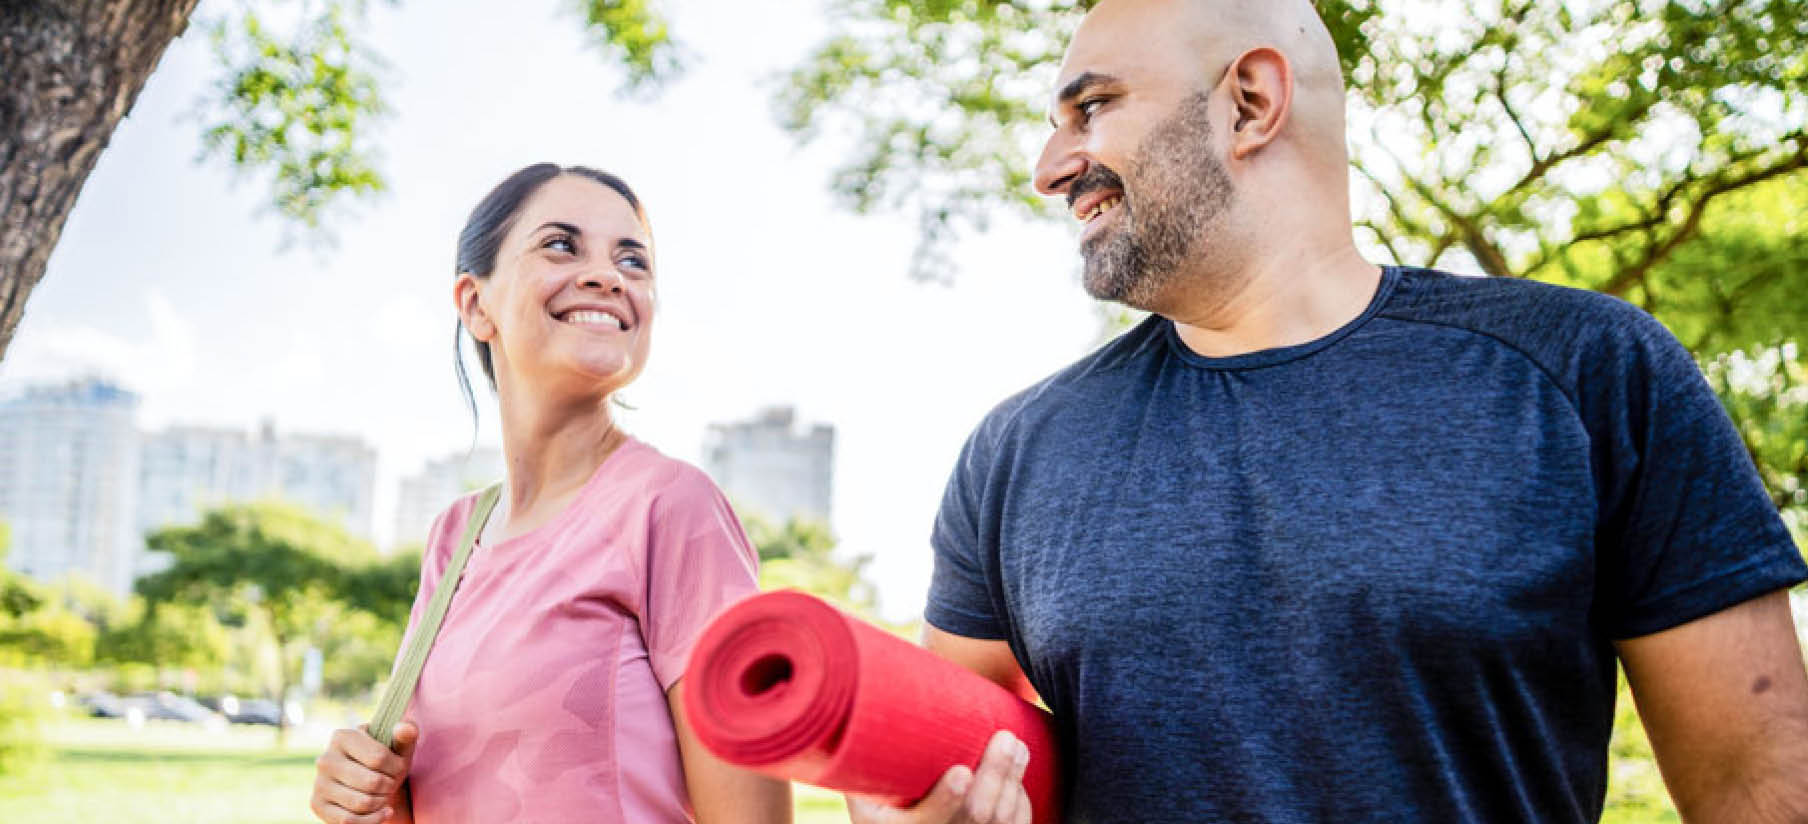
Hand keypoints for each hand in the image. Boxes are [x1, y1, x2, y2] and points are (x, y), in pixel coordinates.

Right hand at [310, 722, 417, 823]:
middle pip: (372, 782)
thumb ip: (406, 734)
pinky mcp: (317, 805)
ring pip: (362, 803)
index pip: (378, 757)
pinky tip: (383, 812)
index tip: (398, 767)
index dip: (396, 767)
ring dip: (382, 803)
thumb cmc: (386, 761)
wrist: (369, 783)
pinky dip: (373, 820)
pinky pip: (349, 821)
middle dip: (389, 786)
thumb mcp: (399, 747)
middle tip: (390, 784)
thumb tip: (405, 728)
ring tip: (384, 795)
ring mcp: (319, 783)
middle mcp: (325, 759)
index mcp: (342, 737)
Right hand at [847, 730, 1032, 823]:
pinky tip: (1016, 775)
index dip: (946, 799)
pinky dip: (1020, 800)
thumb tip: (858, 719)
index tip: (961, 772)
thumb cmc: (883, 819)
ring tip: (1016, 746)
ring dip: (1013, 780)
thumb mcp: (865, 803)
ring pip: (1001, 821)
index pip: (929, 821)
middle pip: (975, 814)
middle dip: (995, 776)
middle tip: (1006, 739)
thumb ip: (862, 771)